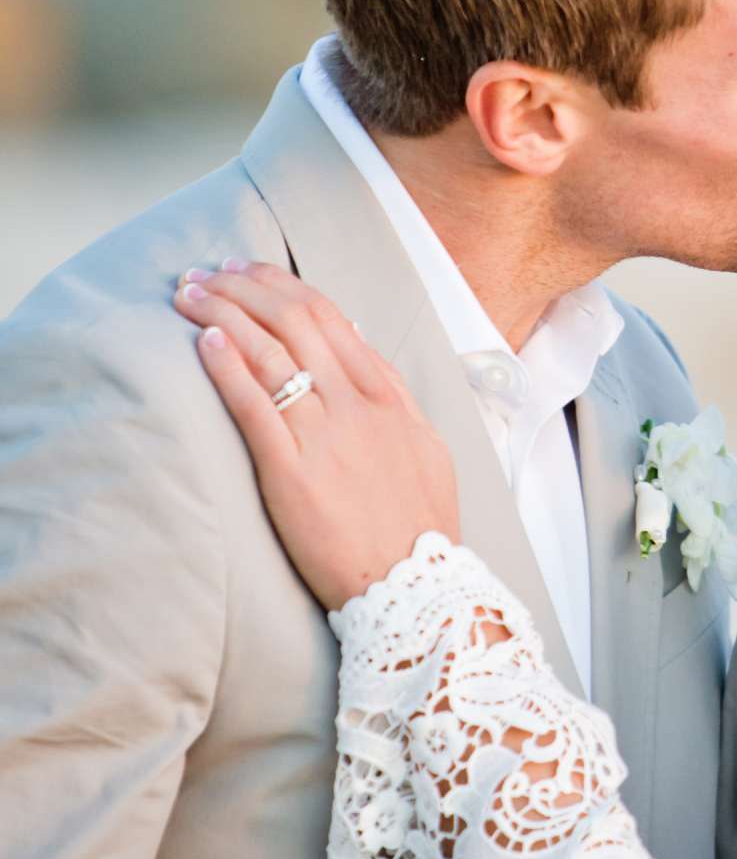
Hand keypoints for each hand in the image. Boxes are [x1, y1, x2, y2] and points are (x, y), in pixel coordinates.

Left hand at [174, 260, 458, 610]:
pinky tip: (204, 342)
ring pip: (270, 354)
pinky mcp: (292, 474)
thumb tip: (361, 350)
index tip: (249, 272)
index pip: (330, 317)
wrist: (415, 587)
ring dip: (224, 315)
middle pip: (293, 323)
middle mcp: (357, 406)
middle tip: (206, 273)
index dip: (282, 286)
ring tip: (188, 295)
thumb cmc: (419, 524)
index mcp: (388, 396)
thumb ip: (393, 396)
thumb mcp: (425, 446)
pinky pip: (256, 407)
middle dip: (243, 287)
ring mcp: (325, 437)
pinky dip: (228, 368)